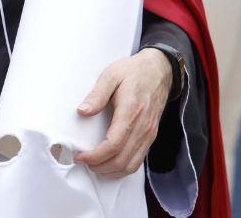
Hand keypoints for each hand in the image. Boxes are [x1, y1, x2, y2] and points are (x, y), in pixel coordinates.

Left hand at [74, 48, 171, 177]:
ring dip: (111, 171)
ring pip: (131, 165)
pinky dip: (123, 168)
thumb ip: (97, 94)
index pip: (113, 145)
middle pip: (122, 160)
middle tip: (84, 162)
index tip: (80, 156)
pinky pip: (138, 160)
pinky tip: (110, 164)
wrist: (160, 70)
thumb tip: (82, 111)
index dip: (95, 156)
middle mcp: (142, 127)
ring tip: (94, 166)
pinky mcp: (151, 136)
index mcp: (131, 112)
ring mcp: (148, 133)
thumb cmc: (134, 72)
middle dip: (100, 167)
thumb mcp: (111, 75)